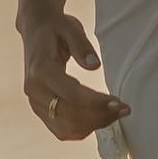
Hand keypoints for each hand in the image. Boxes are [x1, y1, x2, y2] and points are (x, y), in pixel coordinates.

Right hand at [19, 11, 130, 143]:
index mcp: (40, 70)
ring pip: (66, 128)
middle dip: (100, 116)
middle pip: (69, 115)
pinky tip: (99, 118)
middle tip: (123, 109)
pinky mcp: (41, 110)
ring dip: (93, 126)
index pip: (71, 95)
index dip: (96, 103)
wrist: (36, 31)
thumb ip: (82, 46)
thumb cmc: (56, 28)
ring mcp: (35, 103)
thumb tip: (95, 66)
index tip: (119, 102)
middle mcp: (34, 91)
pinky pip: (62, 130)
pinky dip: (82, 129)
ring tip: (114, 114)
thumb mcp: (70, 28)